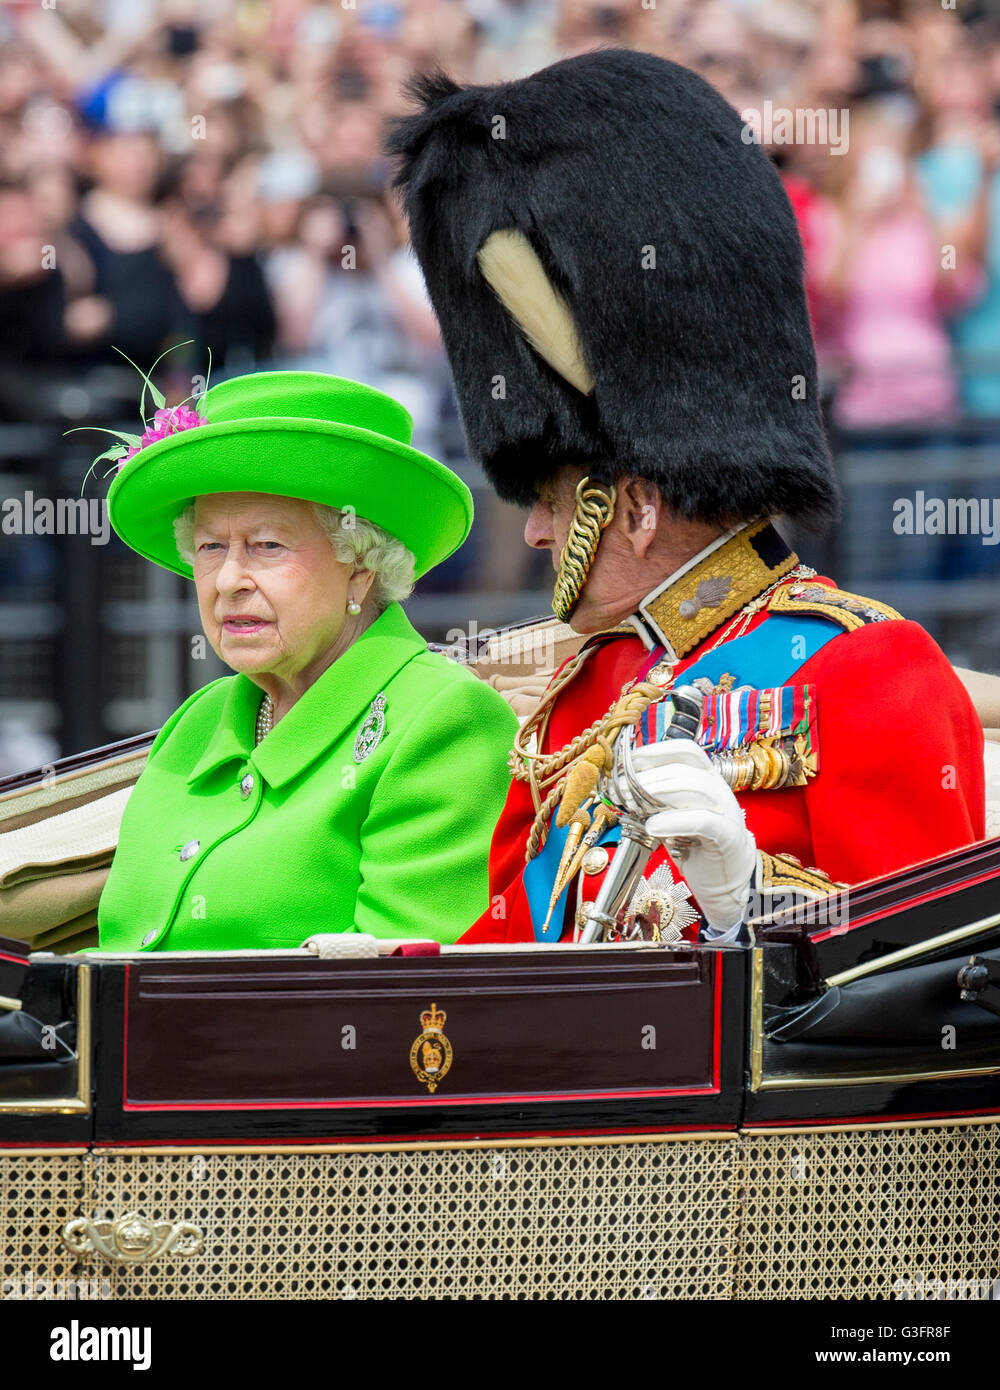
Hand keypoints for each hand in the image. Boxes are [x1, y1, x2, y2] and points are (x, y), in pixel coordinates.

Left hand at [628, 739, 755, 931]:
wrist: (726, 881)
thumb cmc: (696, 846)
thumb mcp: (673, 817)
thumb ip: (657, 801)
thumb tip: (623, 789)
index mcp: (707, 779)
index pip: (685, 751)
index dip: (656, 752)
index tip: (629, 762)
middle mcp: (719, 790)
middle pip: (684, 770)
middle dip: (648, 777)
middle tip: (622, 789)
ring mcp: (727, 811)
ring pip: (695, 788)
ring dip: (659, 793)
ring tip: (634, 804)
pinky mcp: (729, 836)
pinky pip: (703, 820)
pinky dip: (674, 821)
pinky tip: (653, 826)